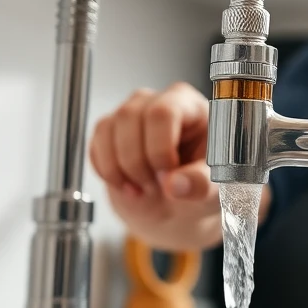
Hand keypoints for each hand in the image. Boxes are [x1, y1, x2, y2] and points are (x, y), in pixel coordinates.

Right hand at [89, 82, 223, 250]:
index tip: (168, 175)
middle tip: (156, 186)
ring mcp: (130, 113)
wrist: (176, 206)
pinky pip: (95, 144)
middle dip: (138, 161)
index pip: (163, 112)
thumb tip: (176, 184)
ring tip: (143, 188)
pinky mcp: (109, 130)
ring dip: (121, 168)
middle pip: (130, 117)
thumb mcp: (212, 189)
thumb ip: (200, 184)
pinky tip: (126, 185)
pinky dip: (107, 172)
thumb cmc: (199, 185)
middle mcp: (157, 101)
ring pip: (108, 129)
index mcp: (190, 106)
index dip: (160, 148)